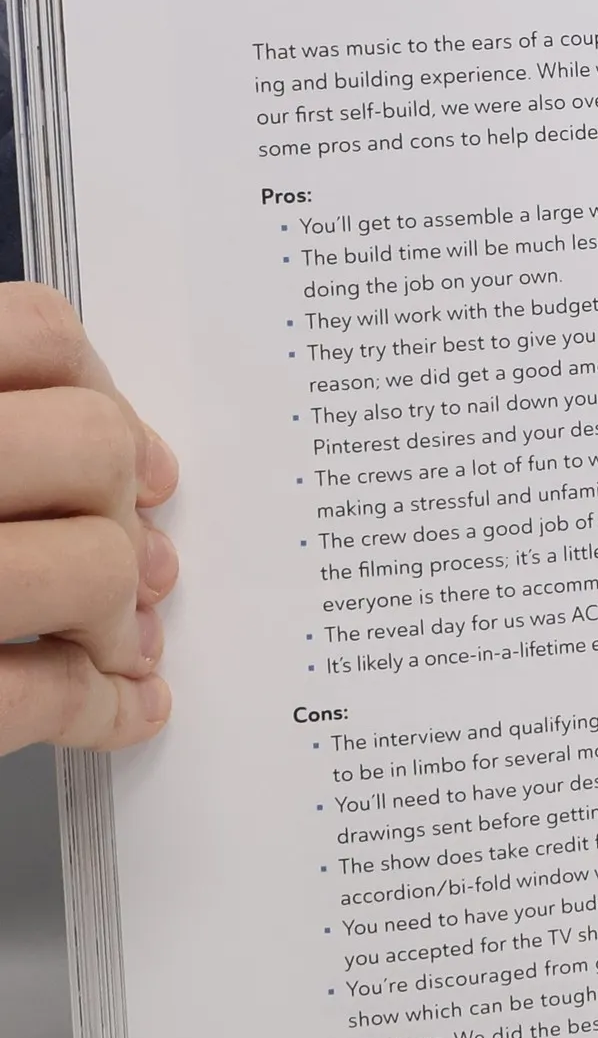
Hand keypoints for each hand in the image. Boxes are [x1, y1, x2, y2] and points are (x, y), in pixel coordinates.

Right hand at [0, 284, 177, 756]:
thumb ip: (3, 431)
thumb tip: (137, 465)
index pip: (30, 329)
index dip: (100, 391)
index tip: (139, 457)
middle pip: (90, 445)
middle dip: (130, 511)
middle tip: (144, 563)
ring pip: (94, 563)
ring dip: (123, 617)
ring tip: (118, 643)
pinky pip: (47, 694)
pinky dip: (102, 707)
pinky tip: (122, 708)